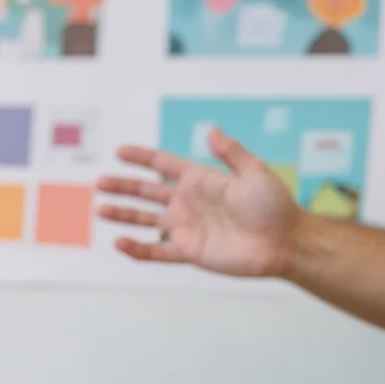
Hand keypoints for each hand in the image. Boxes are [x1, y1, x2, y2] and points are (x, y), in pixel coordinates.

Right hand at [98, 129, 303, 275]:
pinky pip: (158, 251)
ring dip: (124, 216)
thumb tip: (211, 131)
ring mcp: (187, 228)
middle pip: (147, 192)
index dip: (142, 158)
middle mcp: (189, 203)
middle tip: (100, 183)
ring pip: (146, 221)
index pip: (164, 165)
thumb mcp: (254, 172)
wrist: (283, 243)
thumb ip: (230, 152)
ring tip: (101, 210)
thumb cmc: (274, 206)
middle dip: (123, 187)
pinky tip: (120, 244)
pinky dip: (138, 249)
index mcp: (201, 181)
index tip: (120, 152)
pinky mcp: (190, 251)